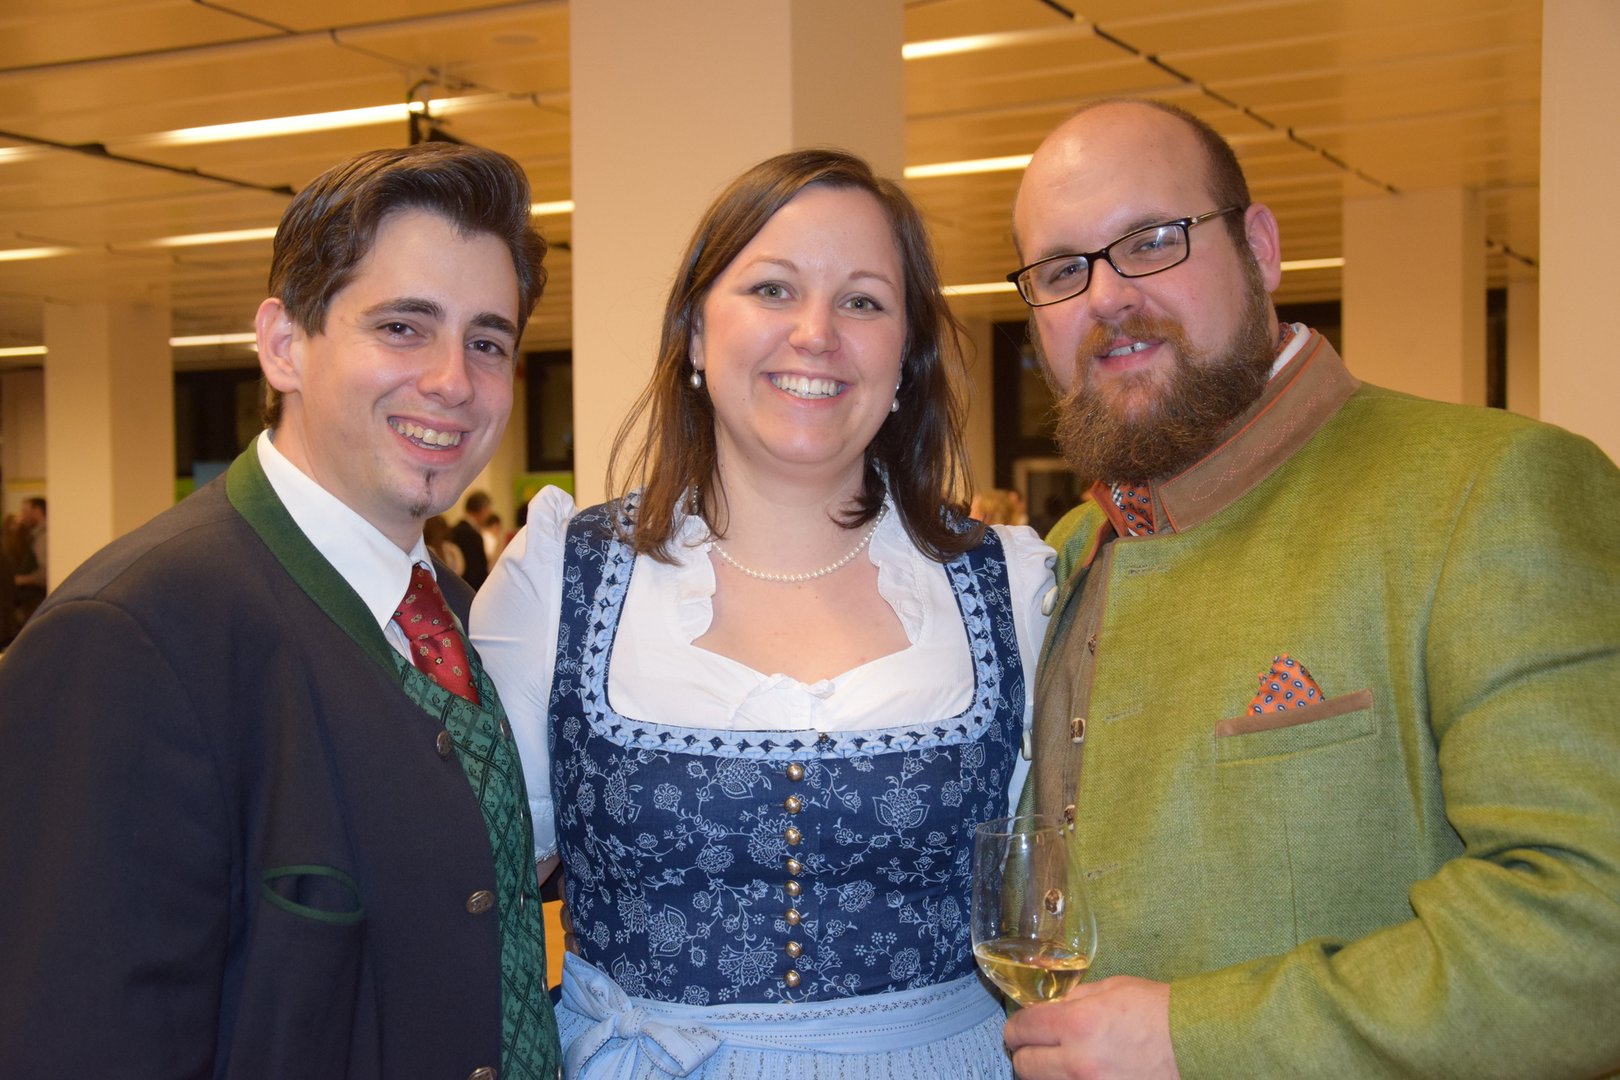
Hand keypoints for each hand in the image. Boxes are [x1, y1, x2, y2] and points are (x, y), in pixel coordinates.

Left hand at [1003, 976, 1177, 1079]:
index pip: (1022, 1028)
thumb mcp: (1112, 988)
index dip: (1016, 1027)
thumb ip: (1075, 998)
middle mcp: (1078, 1062)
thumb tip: (1051, 1007)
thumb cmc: (1158, 1011)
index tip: (1018, 1028)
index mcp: (1078, 1024)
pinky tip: (1080, 1072)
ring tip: (1059, 1060)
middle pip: (1024, 1065)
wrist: (1197, 1044)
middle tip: (1034, 1045)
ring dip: (1045, 1072)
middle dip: (1025, 1052)